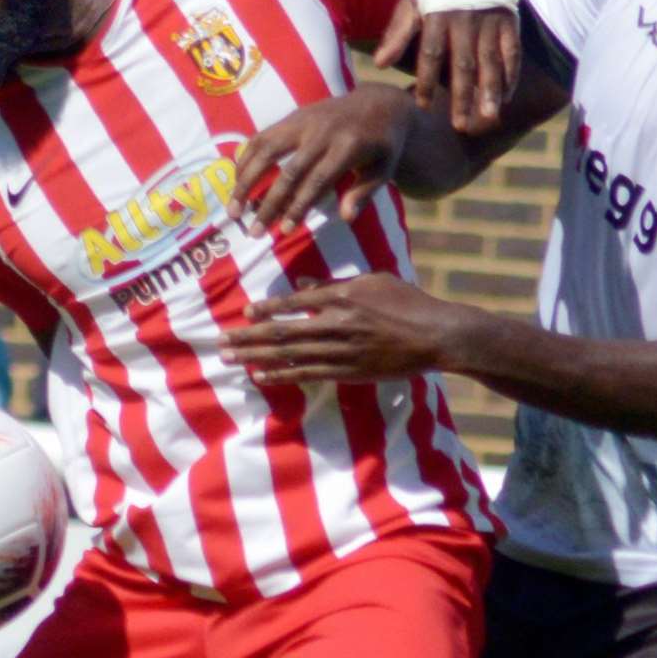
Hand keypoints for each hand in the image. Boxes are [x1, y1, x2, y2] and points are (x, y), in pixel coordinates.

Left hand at [218, 273, 470, 384]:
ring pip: (290, 355)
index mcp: (342, 296)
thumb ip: (334, 283)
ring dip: (257, 357)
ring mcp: (342, 351)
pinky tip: (262, 376)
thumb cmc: (407, 302)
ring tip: (231, 358)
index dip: (267, 310)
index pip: (295, 303)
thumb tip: (300, 284)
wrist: (435, 336)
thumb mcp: (373, 281)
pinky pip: (308, 374)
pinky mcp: (349, 372)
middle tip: (221, 342)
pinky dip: (283, 375)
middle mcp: (337, 324)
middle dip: (248, 337)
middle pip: (283, 332)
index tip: (245, 314)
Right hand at [226, 84, 414, 237]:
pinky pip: (262, 136)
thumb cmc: (383, 145)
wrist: (379, 103)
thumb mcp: (385, 169)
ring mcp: (304, 120)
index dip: (298, 207)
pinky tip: (236, 182)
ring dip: (246, 180)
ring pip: (266, 149)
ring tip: (233, 209)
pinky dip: (246, 158)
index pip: (317, 181)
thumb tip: (346, 218)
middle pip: (288, 171)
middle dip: (269, 203)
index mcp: (348, 146)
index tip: (284, 231)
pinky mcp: (293, 116)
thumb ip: (365, 192)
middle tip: (253, 231)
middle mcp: (322, 131)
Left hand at [373, 0, 519, 134]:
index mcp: (437, 14)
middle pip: (463, 64)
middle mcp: (465, 19)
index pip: (430, 53)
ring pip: (491, 61)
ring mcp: (489, 21)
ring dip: (490, 90)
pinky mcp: (508, 21)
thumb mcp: (412, 2)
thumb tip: (379, 64)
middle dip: (461, 96)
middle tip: (460, 125)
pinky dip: (510, 75)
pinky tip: (505, 99)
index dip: (425, 80)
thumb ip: (398, 33)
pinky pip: (511, 52)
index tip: (421, 105)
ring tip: (489, 117)